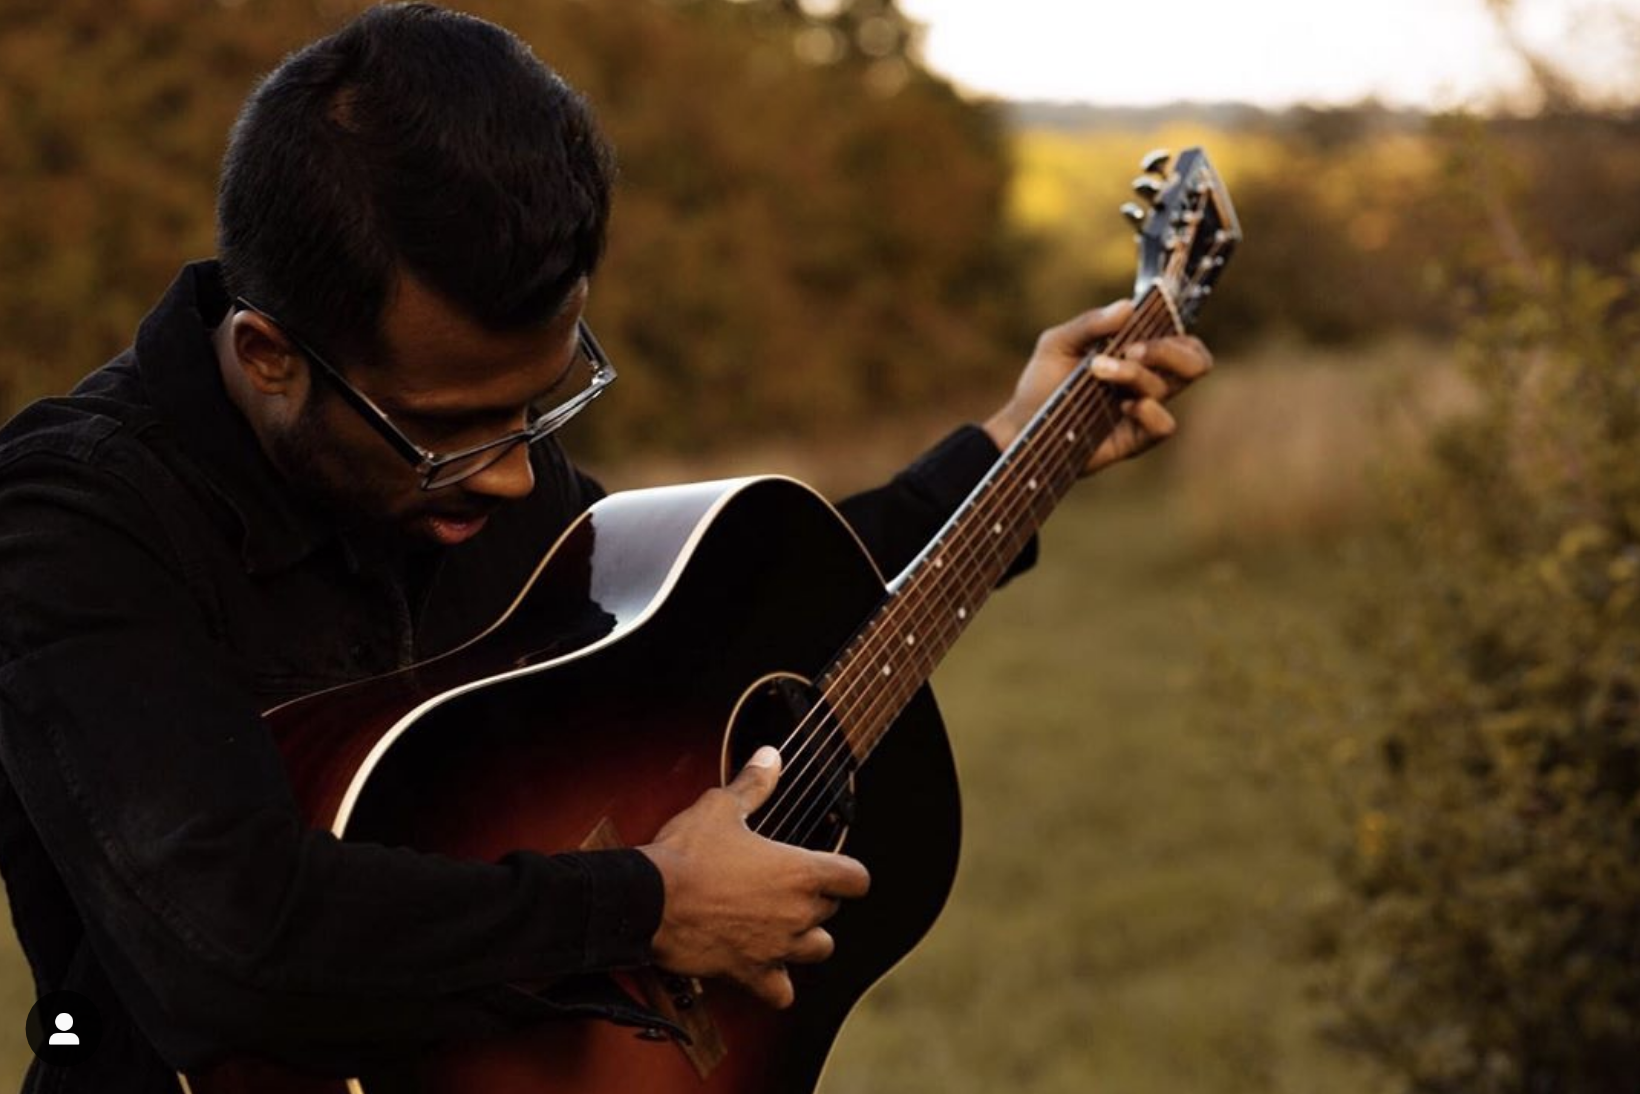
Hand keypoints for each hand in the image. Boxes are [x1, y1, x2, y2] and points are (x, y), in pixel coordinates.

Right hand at [638, 746, 870, 1008]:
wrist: (649, 901)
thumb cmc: (687, 852)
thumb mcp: (720, 807)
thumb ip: (754, 784)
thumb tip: (771, 755)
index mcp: (801, 872)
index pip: (857, 879)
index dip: (846, 872)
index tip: (832, 868)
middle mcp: (798, 913)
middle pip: (831, 911)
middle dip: (814, 899)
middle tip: (782, 887)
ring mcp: (778, 947)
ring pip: (818, 950)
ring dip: (805, 939)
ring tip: (781, 925)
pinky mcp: (751, 973)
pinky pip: (782, 993)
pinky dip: (777, 985)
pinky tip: (763, 968)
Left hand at [983, 300, 1213, 474]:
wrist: (1021, 425)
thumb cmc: (1041, 382)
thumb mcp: (1057, 343)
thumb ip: (1091, 324)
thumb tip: (1127, 307)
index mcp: (1137, 354)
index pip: (1183, 340)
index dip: (1176, 331)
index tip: (1140, 326)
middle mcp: (1147, 380)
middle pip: (1195, 362)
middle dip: (1169, 350)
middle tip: (1130, 349)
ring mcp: (1143, 410)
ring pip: (1169, 387)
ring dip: (1135, 374)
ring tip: (1097, 371)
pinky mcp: (1135, 439)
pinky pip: (1165, 425)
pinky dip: (1150, 411)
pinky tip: (1122, 406)